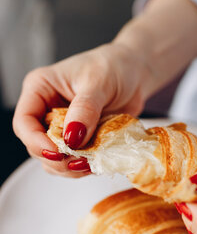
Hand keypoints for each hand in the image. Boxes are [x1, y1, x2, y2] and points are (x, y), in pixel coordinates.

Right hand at [13, 43, 149, 177]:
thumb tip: (72, 138)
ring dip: (70, 167)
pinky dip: (83, 166)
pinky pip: (73, 160)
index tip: (58, 152)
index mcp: (41, 89)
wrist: (135, 73)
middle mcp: (47, 110)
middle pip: (37, 145)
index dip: (36, 142)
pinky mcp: (79, 140)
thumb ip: (85, 110)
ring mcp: (63, 128)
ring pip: (54, 159)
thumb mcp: (98, 82)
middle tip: (81, 161)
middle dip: (57, 159)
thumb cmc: (114, 66)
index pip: (24, 122)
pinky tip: (97, 161)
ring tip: (91, 162)